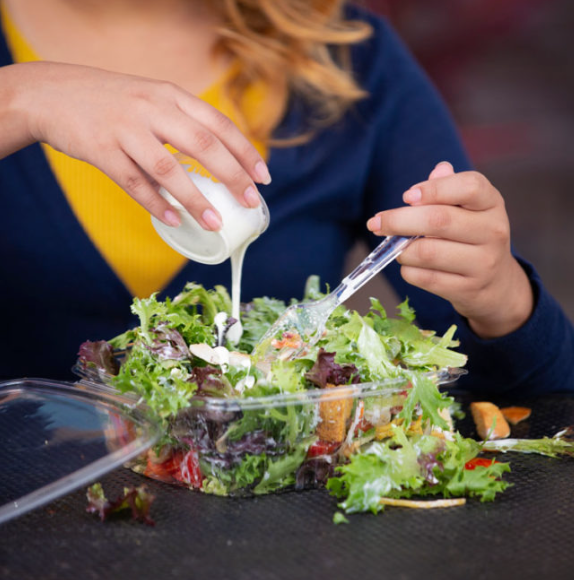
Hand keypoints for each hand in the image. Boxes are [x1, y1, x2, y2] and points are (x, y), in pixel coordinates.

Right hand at [13, 62, 270, 229]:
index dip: (244, 151)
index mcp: (169, 95)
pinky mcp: (101, 149)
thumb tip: (219, 161)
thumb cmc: (112, 103)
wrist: (51, 93)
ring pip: (168, 168)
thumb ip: (181, 123)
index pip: (218, 122)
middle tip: (250, 202)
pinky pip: (134, 183)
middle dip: (231, 175)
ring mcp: (125, 128)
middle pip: (202, 143)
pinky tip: (174, 221)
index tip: (263, 177)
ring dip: (195, 199)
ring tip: (215, 223)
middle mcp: (151, 108)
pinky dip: (156, 204)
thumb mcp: (151, 99)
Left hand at [367, 162, 533, 338]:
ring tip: (397, 248)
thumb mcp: (466, 209)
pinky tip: (409, 265)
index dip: (433, 189)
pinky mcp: (467, 289)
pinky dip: (408, 270)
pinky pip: (425, 278)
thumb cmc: (470, 237)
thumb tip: (436, 171)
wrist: (495, 284)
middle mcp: (493, 231)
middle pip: (438, 220)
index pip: (469, 186)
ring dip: (401, 250)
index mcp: (491, 204)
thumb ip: (448, 188)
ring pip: (427, 252)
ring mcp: (483, 263)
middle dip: (399, 221)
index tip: (406, 196)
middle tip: (376, 223)